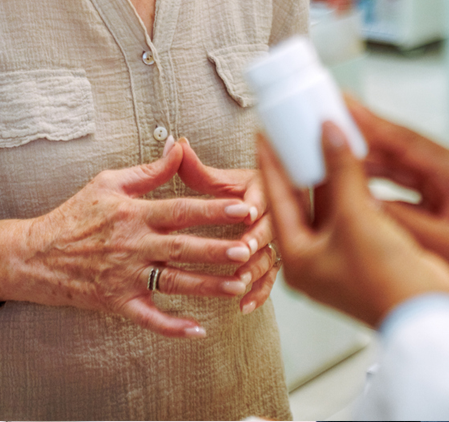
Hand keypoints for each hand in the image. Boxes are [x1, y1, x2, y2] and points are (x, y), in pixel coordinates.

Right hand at [0, 140, 260, 337]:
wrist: (36, 255)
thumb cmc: (75, 214)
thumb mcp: (109, 182)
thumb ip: (149, 170)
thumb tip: (178, 146)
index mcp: (133, 213)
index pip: (181, 210)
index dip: (214, 208)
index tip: (243, 207)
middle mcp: (133, 245)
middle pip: (184, 247)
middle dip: (218, 248)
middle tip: (249, 248)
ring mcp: (126, 277)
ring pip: (175, 282)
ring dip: (208, 285)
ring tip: (239, 284)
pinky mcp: (118, 303)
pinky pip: (150, 317)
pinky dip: (173, 326)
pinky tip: (199, 330)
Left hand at [176, 138, 279, 315]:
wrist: (257, 205)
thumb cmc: (234, 190)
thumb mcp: (216, 179)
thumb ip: (195, 167)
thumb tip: (174, 144)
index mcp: (260, 189)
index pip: (262, 194)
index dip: (255, 203)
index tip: (246, 211)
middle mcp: (271, 215)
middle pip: (268, 228)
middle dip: (256, 238)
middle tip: (243, 250)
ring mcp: (273, 242)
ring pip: (269, 257)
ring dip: (255, 270)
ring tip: (240, 281)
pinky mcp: (271, 262)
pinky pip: (268, 280)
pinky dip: (258, 293)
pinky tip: (244, 305)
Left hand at [258, 123, 448, 327]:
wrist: (426, 315)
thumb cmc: (383, 282)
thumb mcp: (356, 218)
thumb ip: (341, 171)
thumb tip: (328, 133)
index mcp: (298, 256)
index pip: (277, 198)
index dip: (271, 163)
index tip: (265, 134)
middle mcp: (315, 256)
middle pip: (301, 199)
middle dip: (300, 164)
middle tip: (294, 130)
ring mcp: (340, 254)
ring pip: (328, 202)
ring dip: (328, 172)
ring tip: (322, 135)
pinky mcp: (365, 249)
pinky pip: (351, 209)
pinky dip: (350, 185)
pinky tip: (351, 159)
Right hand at [345, 98, 448, 330]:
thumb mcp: (446, 247)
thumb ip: (402, 221)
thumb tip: (363, 203)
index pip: (403, 139)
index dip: (368, 120)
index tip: (341, 103)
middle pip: (399, 146)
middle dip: (362, 133)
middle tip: (327, 119)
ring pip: (402, 164)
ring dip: (371, 157)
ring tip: (335, 147)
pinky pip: (410, 183)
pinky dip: (385, 181)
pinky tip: (362, 181)